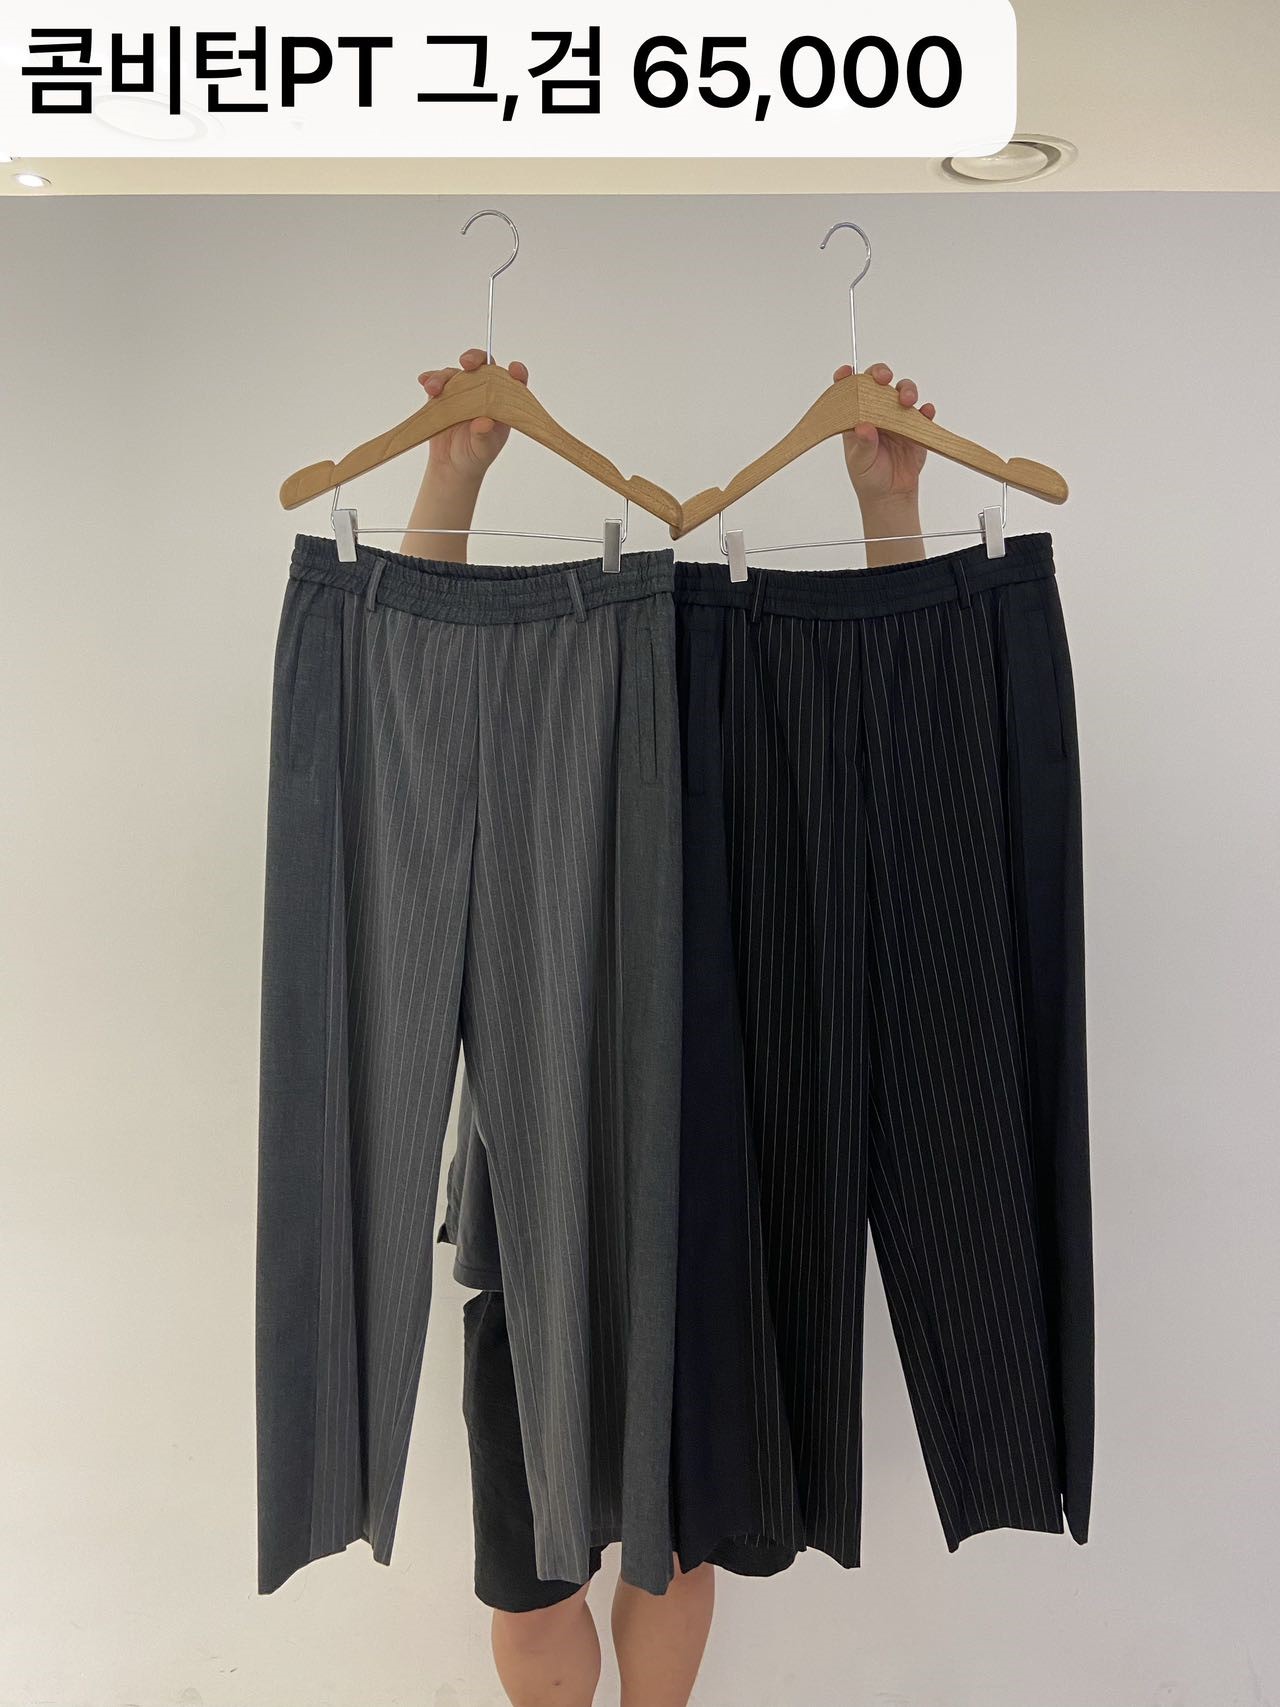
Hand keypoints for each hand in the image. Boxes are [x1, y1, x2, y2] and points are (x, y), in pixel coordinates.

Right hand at [418, 348, 528, 485]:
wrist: (452, 467)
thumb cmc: (475, 456)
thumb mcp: (483, 449)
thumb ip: (484, 436)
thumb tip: (485, 422)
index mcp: (502, 403)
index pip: (514, 382)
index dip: (516, 372)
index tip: (514, 369)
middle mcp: (484, 392)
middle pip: (483, 366)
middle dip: (475, 359)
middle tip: (466, 363)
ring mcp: (463, 392)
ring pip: (456, 373)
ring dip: (444, 376)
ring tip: (433, 389)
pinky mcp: (444, 395)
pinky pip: (437, 381)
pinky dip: (430, 379)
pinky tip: (424, 382)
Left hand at [837, 361, 935, 506]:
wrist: (890, 495)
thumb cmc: (868, 476)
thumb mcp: (860, 462)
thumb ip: (863, 445)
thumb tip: (863, 428)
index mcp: (857, 416)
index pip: (849, 390)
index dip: (847, 377)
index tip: (847, 371)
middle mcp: (876, 411)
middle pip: (879, 382)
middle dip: (881, 374)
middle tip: (884, 378)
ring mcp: (897, 417)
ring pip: (902, 392)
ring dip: (907, 391)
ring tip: (907, 401)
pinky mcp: (916, 427)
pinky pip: (923, 413)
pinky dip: (926, 410)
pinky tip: (926, 413)